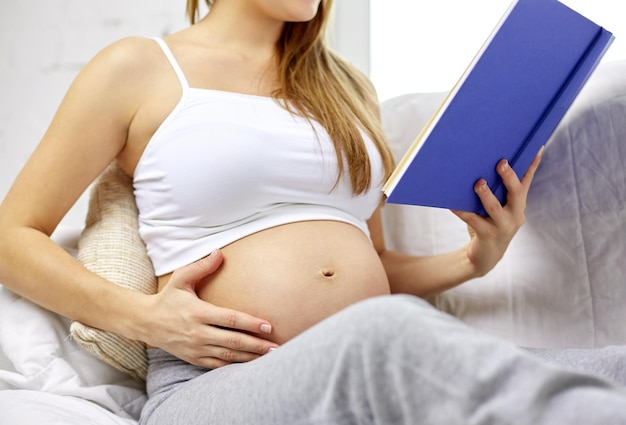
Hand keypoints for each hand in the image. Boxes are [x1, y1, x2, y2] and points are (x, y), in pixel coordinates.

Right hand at [140, 250, 278, 368]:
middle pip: (233, 341)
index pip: (230, 319)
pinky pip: (218, 365)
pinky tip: (250, 365)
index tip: (268, 326)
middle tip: (276, 347)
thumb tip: (219, 252)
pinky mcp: (194, 359)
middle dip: (256, 345)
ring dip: (250, 357)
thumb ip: (201, 266)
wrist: (146, 323)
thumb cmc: (167, 298)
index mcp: (198, 313)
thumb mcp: (181, 279)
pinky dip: (234, 365)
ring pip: (228, 355)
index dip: (250, 323)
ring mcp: (196, 348)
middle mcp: (198, 333)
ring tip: (269, 357)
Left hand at [452, 147, 543, 276]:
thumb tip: (481, 165)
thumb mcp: (496, 207)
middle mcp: (515, 215)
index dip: (532, 165)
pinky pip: (474, 221)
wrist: (484, 257)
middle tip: (501, 162)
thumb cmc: (488, 225)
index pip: (527, 182)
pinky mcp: (488, 236)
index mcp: (518, 205)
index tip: (537, 147)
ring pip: (495, 209)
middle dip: (509, 177)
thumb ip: (496, 191)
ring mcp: (503, 227)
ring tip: (478, 183)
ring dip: (486, 195)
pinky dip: (463, 211)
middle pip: (517, 194)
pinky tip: (452, 203)